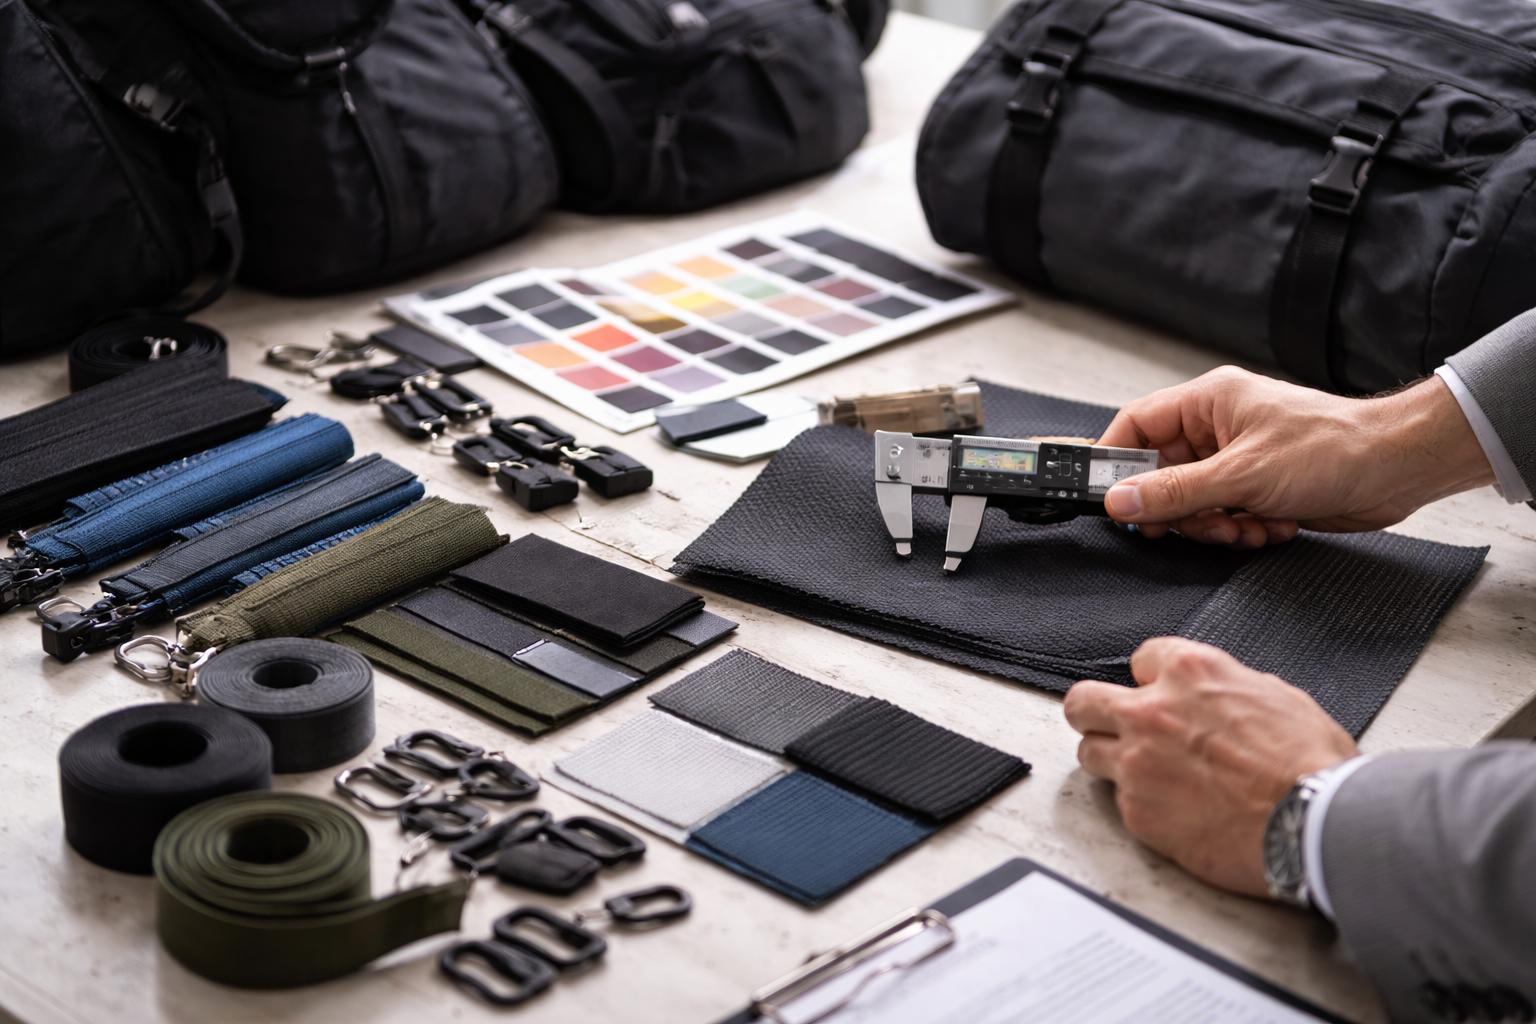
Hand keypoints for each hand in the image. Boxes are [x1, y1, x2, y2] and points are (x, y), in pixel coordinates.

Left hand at [1063, 637, 1358, 897]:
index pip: (1141, 658)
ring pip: (1089, 752)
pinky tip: (1174, 811)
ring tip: (1146, 775)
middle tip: (1114, 727)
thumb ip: (1231, 688)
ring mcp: (1136, 764)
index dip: (1154, 679)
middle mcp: (1150, 712)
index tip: (1161, 694)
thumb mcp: (1278, 697)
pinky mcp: (1137, 812)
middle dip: (1095, 712)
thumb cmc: (1310, 764)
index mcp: (1189, 672)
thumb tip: (1221, 696)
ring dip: (1111, 759)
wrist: (1312, 825)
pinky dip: (1141, 804)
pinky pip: (1119, 801)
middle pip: (1083, 701)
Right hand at [1097, 366, 1494, 547]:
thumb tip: (1119, 501)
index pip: (1135, 425)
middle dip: (1178, 509)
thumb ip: (1174, 492)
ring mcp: (1236, 459)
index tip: (1106, 498)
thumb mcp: (1241, 475)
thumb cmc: (1333, 448)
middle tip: (1190, 525)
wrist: (1396, 468)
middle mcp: (1216, 428)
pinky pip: (1221, 516)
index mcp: (1206, 402)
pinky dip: (1239, 529)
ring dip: (1213, 525)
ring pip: (1191, 503)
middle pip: (1160, 475)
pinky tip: (1270, 526)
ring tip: (1244, 526)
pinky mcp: (1256, 488)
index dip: (1113, 461)